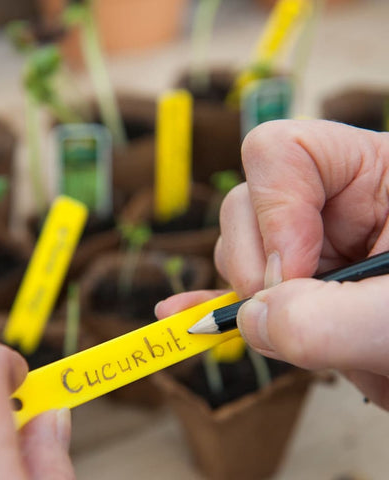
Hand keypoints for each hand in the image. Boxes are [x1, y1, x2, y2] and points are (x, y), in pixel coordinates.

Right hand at [156, 119, 388, 409]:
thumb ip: (333, 318)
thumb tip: (251, 319)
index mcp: (370, 171)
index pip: (281, 152)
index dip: (272, 209)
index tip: (294, 270)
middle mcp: (328, 204)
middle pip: (246, 208)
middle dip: (256, 267)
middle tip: (288, 312)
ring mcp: (305, 248)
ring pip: (239, 256)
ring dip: (255, 301)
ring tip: (311, 339)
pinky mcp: (292, 291)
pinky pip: (236, 290)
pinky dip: (213, 307)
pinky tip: (185, 318)